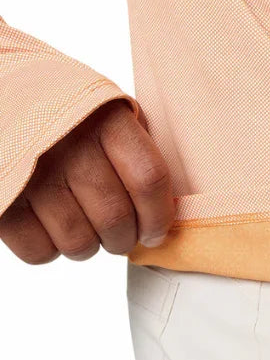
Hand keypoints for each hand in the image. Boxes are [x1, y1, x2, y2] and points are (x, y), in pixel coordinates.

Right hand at [0, 98, 173, 263]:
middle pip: (116, 219)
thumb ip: (136, 147)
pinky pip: (38, 250)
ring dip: (88, 247)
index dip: (158, 217)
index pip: (149, 179)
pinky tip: (49, 228)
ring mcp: (31, 172)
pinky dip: (49, 249)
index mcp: (106, 119)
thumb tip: (163, 204)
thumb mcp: (106, 109)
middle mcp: (70, 145)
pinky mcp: (3, 198)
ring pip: (79, 242)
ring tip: (83, 229)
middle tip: (119, 236)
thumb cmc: (60, 109)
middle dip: (124, 240)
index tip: (155, 233)